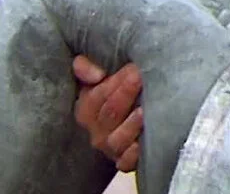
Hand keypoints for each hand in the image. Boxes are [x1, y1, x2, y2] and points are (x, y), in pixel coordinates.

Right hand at [73, 56, 143, 171]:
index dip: (116, 82)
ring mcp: (111, 148)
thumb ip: (86, 67)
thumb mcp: (97, 76)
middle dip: (126, 93)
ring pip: (117, 139)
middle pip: (110, 114)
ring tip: (143, 110)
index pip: (97, 96)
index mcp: (85, 110)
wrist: (130, 114)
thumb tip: (95, 74)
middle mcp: (96, 131)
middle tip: (141, 77)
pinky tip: (143, 141)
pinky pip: (126, 162)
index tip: (133, 67)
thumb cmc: (115, 91)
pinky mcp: (125, 161)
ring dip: (131, 125)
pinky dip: (134, 154)